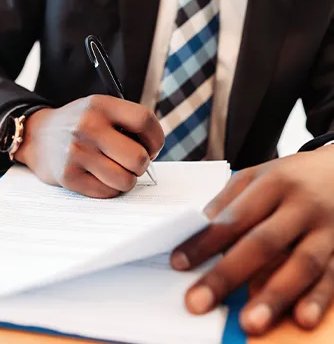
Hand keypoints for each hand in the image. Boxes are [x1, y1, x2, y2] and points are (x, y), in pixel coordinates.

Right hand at [15, 95, 163, 197]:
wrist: (38, 137)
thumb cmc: (80, 125)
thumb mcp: (101, 110)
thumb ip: (128, 124)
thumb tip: (153, 152)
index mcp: (101, 106)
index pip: (144, 121)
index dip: (156, 139)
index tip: (152, 148)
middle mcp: (88, 127)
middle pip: (138, 158)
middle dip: (141, 165)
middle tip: (132, 162)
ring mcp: (76, 153)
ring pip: (126, 180)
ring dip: (127, 179)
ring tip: (116, 169)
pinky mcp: (69, 176)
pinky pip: (108, 192)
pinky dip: (111, 188)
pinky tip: (100, 176)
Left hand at [171, 146, 333, 334]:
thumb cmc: (291, 175)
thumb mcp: (258, 174)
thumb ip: (229, 199)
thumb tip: (200, 227)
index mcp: (273, 184)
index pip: (234, 217)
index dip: (205, 242)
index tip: (179, 263)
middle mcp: (300, 206)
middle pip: (262, 243)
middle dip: (227, 275)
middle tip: (198, 302)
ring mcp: (326, 229)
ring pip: (301, 264)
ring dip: (274, 295)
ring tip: (249, 322)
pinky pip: (333, 276)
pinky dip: (318, 299)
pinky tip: (302, 319)